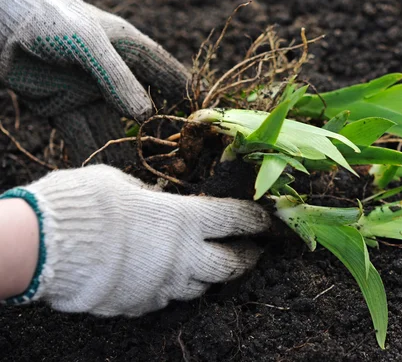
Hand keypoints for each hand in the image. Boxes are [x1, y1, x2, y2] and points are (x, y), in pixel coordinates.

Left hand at [0, 0, 189, 163]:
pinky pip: (83, 133)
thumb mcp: (88, 43)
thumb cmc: (48, 19)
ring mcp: (88, 91)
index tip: (201, 115)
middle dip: (156, 130)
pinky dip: (94, 152)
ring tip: (142, 174)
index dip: (182, 92)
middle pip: (141, 105)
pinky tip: (108, 172)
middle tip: (175, 156)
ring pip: (113, 125)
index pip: (163, 72)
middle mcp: (112, 72)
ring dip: (125, 149)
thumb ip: (117, 78)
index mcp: (126, 46)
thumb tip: (146, 115)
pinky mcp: (63, 106)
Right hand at [1, 165, 269, 315]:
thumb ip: (151, 196)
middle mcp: (183, 256)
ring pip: (202, 287)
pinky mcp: (141, 305)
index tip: (266, 221)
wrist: (47, 247)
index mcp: (184, 219)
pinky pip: (166, 298)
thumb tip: (159, 201)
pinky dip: (172, 287)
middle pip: (231, 265)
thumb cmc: (86, 203)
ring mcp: (164, 285)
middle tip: (253, 251)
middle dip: (247, 257)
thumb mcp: (123, 184)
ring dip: (209, 275)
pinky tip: (163, 277)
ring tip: (210, 265)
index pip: (236, 219)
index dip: (256, 220)